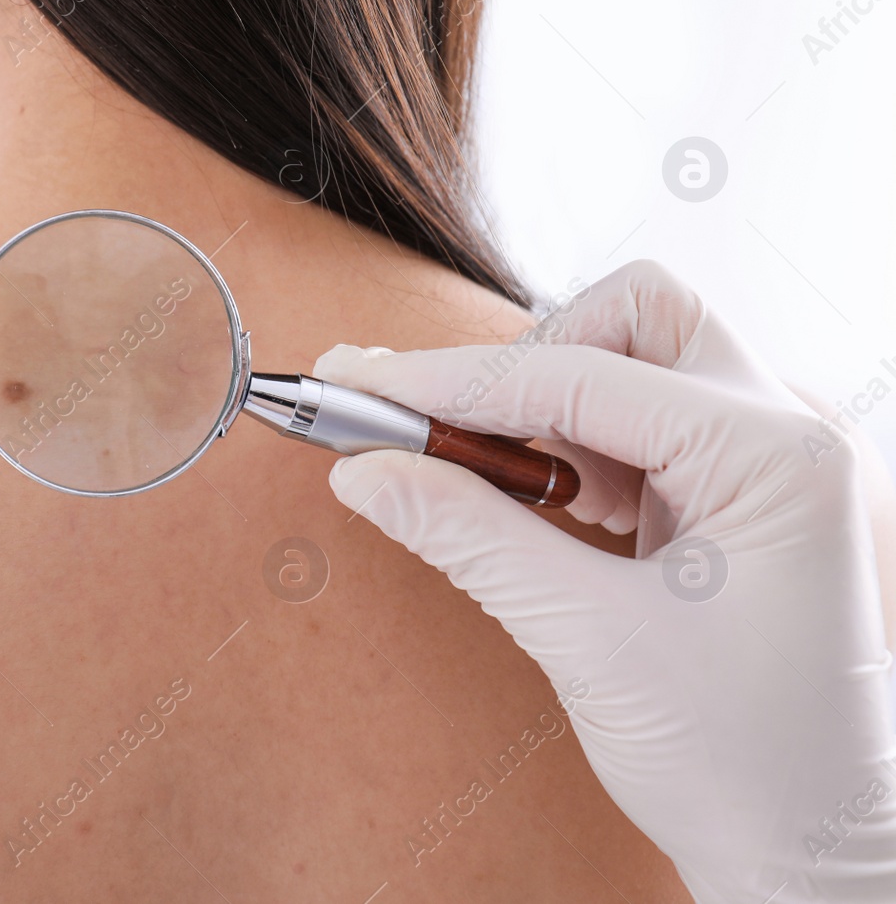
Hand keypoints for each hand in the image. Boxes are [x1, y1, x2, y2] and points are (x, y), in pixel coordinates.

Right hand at [318, 261, 895, 901]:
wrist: (808, 853)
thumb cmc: (739, 764)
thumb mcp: (590, 643)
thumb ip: (472, 538)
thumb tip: (364, 470)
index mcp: (774, 457)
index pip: (581, 378)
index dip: (454, 384)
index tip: (361, 393)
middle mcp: (782, 436)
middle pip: (633, 319)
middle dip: (526, 359)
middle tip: (433, 426)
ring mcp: (764, 462)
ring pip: (637, 359)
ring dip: (549, 403)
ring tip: (495, 482)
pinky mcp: (735, 496)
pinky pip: (639, 424)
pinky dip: (573, 446)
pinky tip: (547, 505)